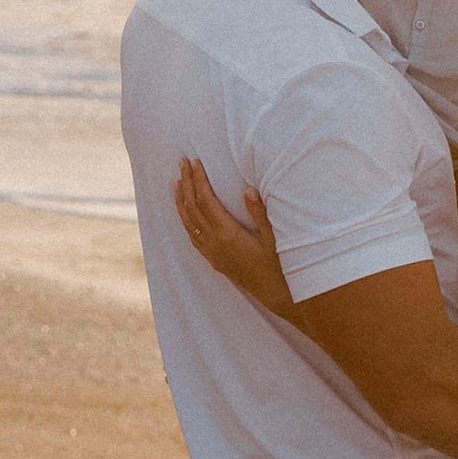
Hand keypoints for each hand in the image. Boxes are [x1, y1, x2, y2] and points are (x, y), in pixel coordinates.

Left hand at [174, 159, 297, 318]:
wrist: (278, 296)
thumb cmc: (281, 266)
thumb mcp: (275, 238)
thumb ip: (260, 214)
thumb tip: (248, 190)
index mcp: (227, 235)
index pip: (206, 201)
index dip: (199, 180)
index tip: (194, 162)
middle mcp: (215, 244)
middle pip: (193, 208)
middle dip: (186, 183)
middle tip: (181, 162)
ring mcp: (213, 254)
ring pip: (189, 223)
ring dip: (181, 201)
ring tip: (176, 182)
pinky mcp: (215, 261)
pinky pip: (193, 237)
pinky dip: (186, 220)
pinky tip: (185, 213)